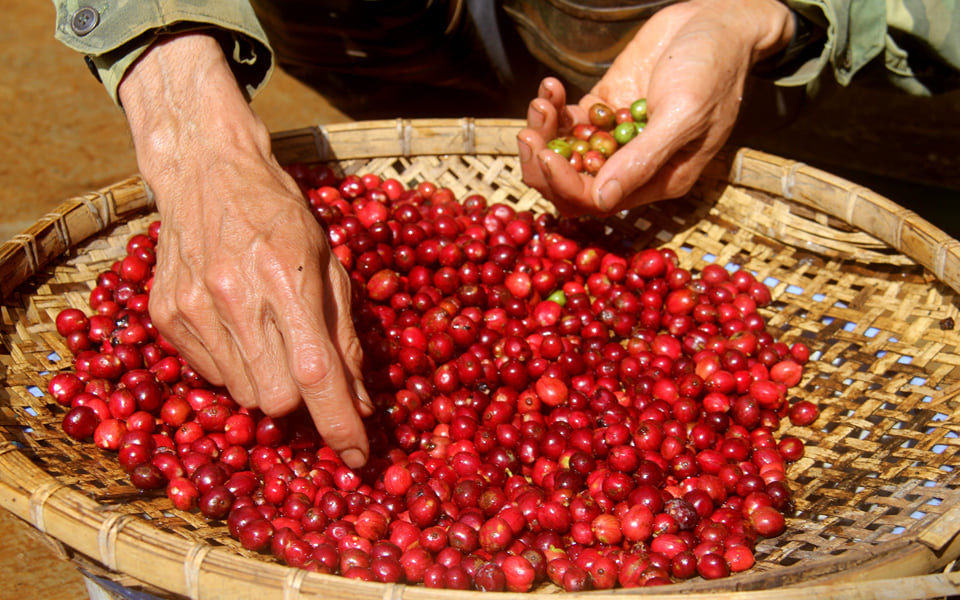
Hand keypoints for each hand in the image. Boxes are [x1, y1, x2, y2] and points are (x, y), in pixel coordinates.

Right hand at [119, 34, 372, 467]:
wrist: (206, 173)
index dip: (339, 423)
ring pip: (244, 394)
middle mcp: (236, 297)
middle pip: (278, 399)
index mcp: (288, 278)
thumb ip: (344, 334)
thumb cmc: (280, 215)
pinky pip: (210, 376)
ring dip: (266, 380)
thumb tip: (360, 401)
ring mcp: (194, 307)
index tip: (358, 458)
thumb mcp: (329, 262)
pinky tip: (235, 324)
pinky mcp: (166, 315)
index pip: (317, 372)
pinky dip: (233, 365)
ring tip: (266, 331)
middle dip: (301, 397)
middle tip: (303, 362)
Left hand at [518, 0, 793, 215]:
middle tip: (528, 135)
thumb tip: (602, 200)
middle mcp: (633, 165)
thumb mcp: (684, 114)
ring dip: (543, 134)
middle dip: (543, 166)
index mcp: (658, 179)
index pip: (598, 200)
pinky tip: (551, 86)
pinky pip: (567, 121)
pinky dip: (552, 108)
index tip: (547, 156)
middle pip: (572, 185)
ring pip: (564, 155)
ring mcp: (615, 136)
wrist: (718, 20)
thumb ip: (644, 159)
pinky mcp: (604, 107)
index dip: (565, 185)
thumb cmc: (713, 67)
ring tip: (543, 100)